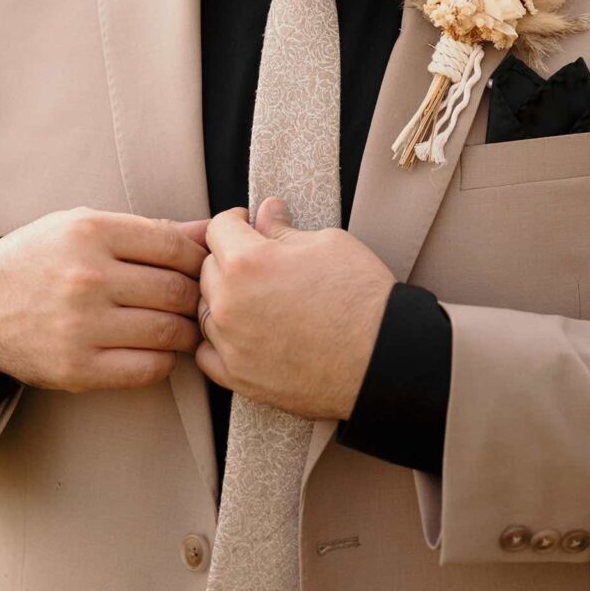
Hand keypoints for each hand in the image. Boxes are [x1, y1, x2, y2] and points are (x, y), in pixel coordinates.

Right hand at [0, 206, 209, 392]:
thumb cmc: (42, 260)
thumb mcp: (85, 227)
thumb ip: (151, 231)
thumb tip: (211, 229)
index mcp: (89, 232)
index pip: (174, 246)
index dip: (199, 260)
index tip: (202, 269)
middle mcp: (86, 277)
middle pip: (177, 291)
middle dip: (199, 298)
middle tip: (201, 302)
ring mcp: (81, 326)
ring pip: (170, 331)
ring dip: (188, 332)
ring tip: (184, 326)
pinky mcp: (78, 368)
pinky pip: (150, 368)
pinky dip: (165, 360)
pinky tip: (158, 350)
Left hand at [196, 197, 394, 419]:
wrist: (383, 358)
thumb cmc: (362, 297)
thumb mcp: (328, 244)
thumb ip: (284, 229)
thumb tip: (266, 212)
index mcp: (247, 262)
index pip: (218, 229)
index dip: (237, 223)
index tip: (249, 227)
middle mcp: (229, 303)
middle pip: (207, 269)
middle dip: (229, 261)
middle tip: (260, 265)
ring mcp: (230, 344)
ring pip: (205, 310)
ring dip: (223, 300)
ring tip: (257, 301)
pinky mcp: (238, 378)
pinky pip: (206, 353)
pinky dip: (219, 341)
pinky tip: (243, 334)